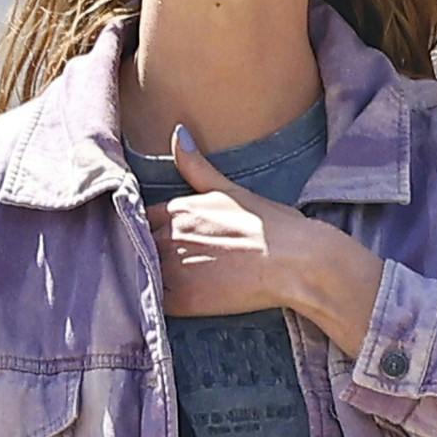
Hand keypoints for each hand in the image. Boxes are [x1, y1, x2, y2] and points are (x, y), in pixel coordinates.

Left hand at [147, 126, 382, 347]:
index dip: (151, 230)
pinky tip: (175, 302)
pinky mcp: (182, 299)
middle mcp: (169, 235)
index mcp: (178, 208)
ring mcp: (173, 268)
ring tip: (170, 283)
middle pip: (139, 246)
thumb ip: (197, 166)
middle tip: (168, 264)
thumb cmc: (273, 225)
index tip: (162, 239)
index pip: (141, 218)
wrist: (297, 261)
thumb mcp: (231, 189)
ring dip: (149, 278)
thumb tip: (178, 132)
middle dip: (148, 253)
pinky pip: (156, 304)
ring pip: (143, 274)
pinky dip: (160, 304)